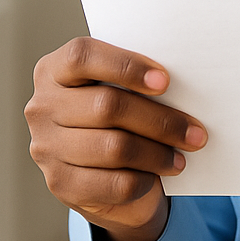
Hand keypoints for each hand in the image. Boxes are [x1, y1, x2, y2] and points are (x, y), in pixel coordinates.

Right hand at [25, 38, 207, 240]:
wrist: (98, 161)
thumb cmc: (118, 106)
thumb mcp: (119, 83)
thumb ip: (136, 76)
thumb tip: (186, 80)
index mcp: (55, 69)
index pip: (83, 57)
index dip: (126, 67)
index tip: (165, 81)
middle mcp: (43, 106)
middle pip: (107, 106)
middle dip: (160, 120)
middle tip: (196, 131)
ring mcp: (46, 147)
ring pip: (113, 147)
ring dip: (157, 153)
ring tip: (182, 154)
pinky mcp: (59, 183)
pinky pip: (110, 183)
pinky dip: (141, 179)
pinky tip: (157, 174)